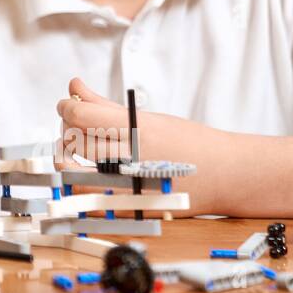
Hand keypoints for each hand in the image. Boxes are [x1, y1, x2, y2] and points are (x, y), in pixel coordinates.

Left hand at [55, 77, 224, 215]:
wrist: (226, 175)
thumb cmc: (189, 141)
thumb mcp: (148, 117)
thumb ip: (105, 105)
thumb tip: (73, 84)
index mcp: (137, 129)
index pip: (82, 116)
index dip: (66, 107)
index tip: (65, 105)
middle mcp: (132, 156)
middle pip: (76, 142)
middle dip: (65, 130)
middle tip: (71, 125)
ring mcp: (131, 185)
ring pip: (75, 171)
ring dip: (66, 158)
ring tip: (74, 151)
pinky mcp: (132, 207)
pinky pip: (89, 198)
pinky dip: (80, 184)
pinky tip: (86, 174)